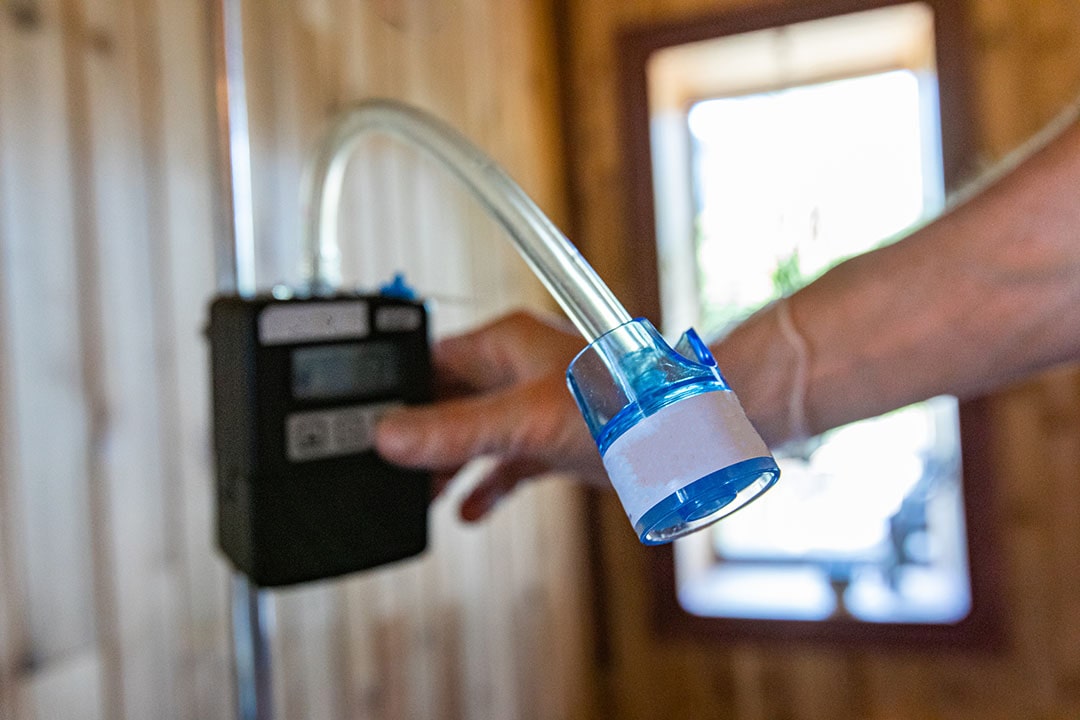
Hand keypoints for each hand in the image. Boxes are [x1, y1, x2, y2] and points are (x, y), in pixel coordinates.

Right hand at [374, 310, 608, 520]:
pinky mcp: (555, 441)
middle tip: (384, 466)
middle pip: (448, 399)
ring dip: (446, 463)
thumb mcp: (526, 419)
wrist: (686, 440)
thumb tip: (391, 437)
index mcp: (505, 344)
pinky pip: (506, 462)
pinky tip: (468, 512)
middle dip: (418, 433)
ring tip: (413, 494)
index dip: (396, 388)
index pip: (431, 359)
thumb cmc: (625, 406)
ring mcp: (537, 407)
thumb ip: (456, 431)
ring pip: (474, 433)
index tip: (365, 420)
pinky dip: (486, 485)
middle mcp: (517, 370)